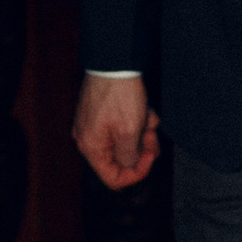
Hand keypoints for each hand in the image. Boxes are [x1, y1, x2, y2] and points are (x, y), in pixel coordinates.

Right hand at [73, 73, 160, 188]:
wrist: (113, 62)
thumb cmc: (118, 94)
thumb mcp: (129, 131)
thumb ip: (129, 156)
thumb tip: (129, 166)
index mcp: (92, 148)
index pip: (113, 179)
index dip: (136, 173)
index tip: (150, 157)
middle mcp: (90, 140)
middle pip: (122, 160)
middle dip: (142, 148)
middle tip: (151, 134)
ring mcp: (96, 127)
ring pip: (126, 143)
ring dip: (142, 132)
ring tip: (147, 117)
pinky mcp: (103, 115)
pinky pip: (124, 127)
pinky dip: (137, 120)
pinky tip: (143, 108)